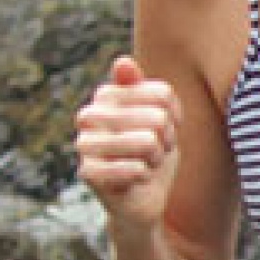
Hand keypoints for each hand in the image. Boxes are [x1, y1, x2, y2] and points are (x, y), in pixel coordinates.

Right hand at [74, 55, 180, 228]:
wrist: (143, 197)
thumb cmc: (153, 151)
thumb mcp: (159, 116)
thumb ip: (146, 89)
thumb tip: (122, 61)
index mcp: (106, 95)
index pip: (163, 95)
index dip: (175, 117)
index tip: (166, 129)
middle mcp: (89, 115)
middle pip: (157, 117)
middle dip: (166, 139)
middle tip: (155, 150)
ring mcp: (84, 144)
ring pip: (147, 142)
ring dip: (156, 158)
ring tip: (146, 162)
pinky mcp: (87, 173)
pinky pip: (136, 168)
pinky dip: (145, 176)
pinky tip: (136, 179)